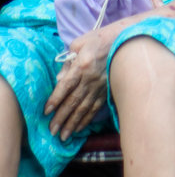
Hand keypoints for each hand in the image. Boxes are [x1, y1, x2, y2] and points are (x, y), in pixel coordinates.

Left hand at [46, 27, 113, 141]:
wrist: (126, 40)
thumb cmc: (100, 39)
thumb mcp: (80, 42)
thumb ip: (68, 60)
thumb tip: (60, 79)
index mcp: (82, 64)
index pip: (65, 85)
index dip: (55, 99)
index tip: (46, 112)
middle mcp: (90, 78)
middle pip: (73, 100)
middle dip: (61, 117)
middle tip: (51, 131)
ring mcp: (100, 86)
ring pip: (84, 108)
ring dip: (72, 123)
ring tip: (63, 137)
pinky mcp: (107, 91)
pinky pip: (95, 108)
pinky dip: (87, 119)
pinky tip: (79, 128)